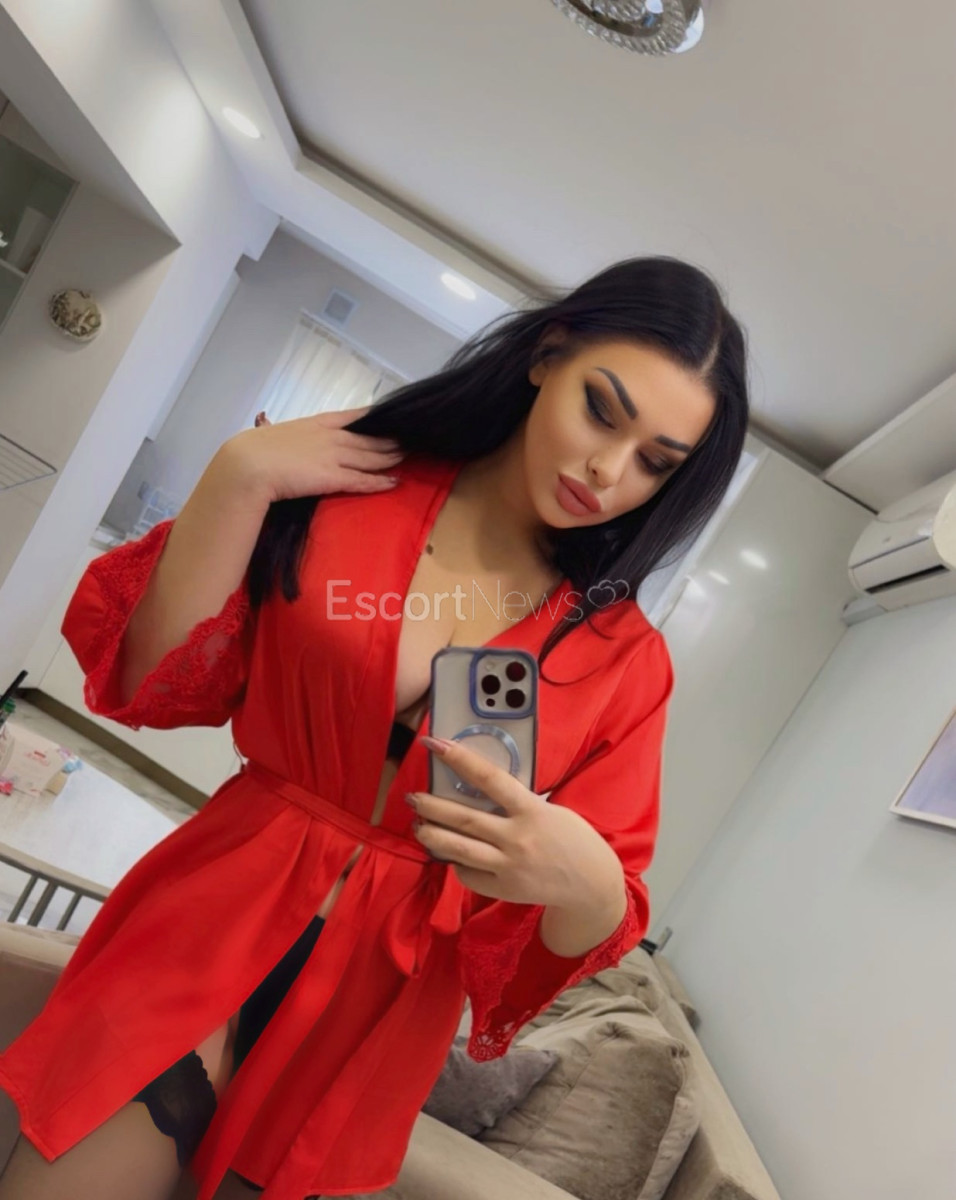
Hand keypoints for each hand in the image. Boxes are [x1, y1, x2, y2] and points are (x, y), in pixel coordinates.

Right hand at [222, 405, 404, 503]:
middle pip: (369, 438)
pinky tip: (395, 482)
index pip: (353, 416)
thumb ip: (288, 436)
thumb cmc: (255, 450)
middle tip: (410, 441)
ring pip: (371, 457)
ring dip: (392, 458)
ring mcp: (334, 456)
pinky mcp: (333, 478)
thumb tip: (280, 435)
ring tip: (408, 457)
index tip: (389, 417)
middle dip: (391, 440)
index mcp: (317, 422)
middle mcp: (331, 436)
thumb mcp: (275, 434)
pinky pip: (363, 480)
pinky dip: (381, 482)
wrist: (249, 464)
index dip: (374, 418)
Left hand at [407, 736, 626, 912]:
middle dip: (432, 806)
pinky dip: (456, 862)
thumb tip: (479, 789)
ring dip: (432, 835)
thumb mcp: (550, 810)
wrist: (591, 884)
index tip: (434, 743)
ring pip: (458, 850)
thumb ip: (517, 803)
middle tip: (412, 796)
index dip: (459, 759)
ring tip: (418, 825)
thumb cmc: (572, 839)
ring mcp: (509, 867)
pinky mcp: (503, 889)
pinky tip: (451, 854)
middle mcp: (517, 839)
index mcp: (532, 811)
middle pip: (464, 819)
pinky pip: (469, 874)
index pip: (489, 779)